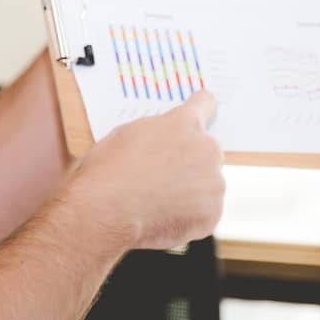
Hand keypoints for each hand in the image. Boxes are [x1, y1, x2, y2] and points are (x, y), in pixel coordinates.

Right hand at [68, 91, 225, 250]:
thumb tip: (162, 139)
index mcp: (184, 123)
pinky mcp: (213, 212)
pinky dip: (191, 216)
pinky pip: (206, 211)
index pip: (206, 103)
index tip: (199, 117)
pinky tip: (165, 216)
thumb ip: (156, 131)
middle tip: (164, 176)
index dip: (201, 110)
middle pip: (207, 150)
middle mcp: (206, 148)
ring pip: (208, 183)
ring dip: (192, 190)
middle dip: (191, 160)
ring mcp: (213, 182)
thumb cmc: (109, 171)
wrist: (106, 212)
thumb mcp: (126, 134)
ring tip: (160, 200)